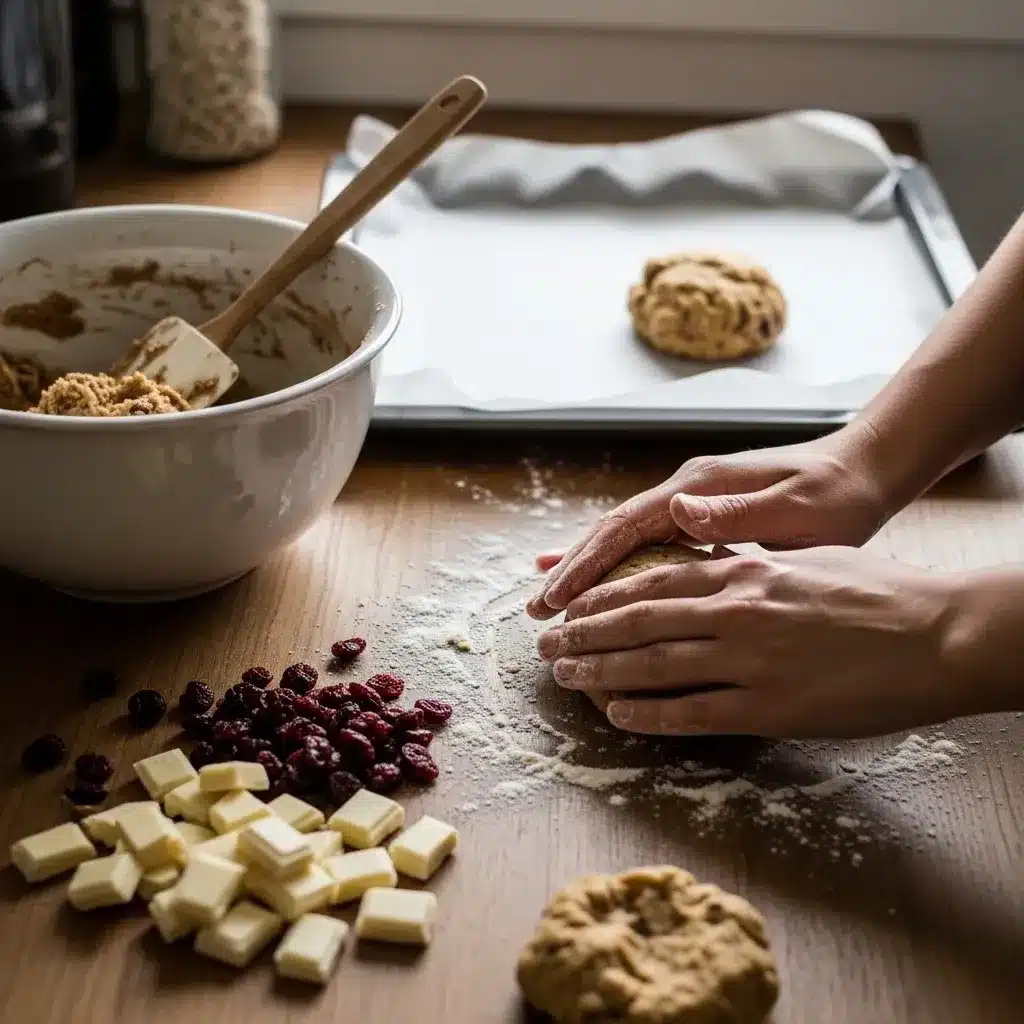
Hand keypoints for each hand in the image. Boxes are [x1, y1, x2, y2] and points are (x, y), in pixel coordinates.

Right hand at [526, 425, 890, 619]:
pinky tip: (601, 585)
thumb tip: (676, 508)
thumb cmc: (836, 494)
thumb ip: (736, 512)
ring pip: (624, 541)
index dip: (585, 564)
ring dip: (587, 572)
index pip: (624, 528)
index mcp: (698, 489)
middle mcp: (684, 492)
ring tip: (551, 603)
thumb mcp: (795, 507)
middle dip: (573, 572)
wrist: (863, 471)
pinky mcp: (703, 518)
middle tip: (537, 613)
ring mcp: (690, 503)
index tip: (555, 598)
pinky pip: (648, 547)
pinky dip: (618, 567)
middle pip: (612, 534)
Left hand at [535, 546, 987, 738]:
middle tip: (546, 645)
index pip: (651, 582)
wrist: (935, 631)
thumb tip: (712, 565)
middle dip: (584, 634)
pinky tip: (617, 715)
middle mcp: (734, 610)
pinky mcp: (769, 706)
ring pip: (652, 664)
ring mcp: (748, 659)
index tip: (570, 607)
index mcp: (742, 572)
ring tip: (563, 677)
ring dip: (599, 671)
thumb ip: (747, 565)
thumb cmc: (875, 591)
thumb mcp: (802, 560)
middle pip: (637, 622)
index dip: (602, 595)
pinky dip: (648, 714)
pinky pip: (692, 712)